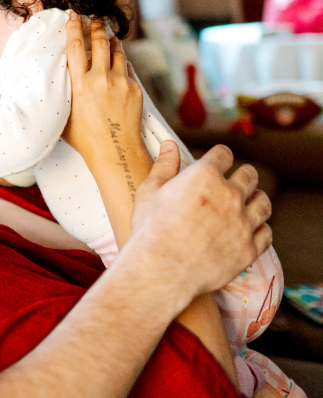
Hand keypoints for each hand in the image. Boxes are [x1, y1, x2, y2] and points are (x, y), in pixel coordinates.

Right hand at [61, 14, 144, 162]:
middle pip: (99, 42)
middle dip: (96, 26)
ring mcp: (120, 82)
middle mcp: (101, 79)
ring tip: (108, 36)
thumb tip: (57, 80)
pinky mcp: (134, 89)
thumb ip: (63, 92)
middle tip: (94, 18)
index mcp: (80, 84)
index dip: (73, 28)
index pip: (75, 47)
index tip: (73, 16)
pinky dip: (121, 62)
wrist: (115, 151)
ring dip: (112, 41)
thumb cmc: (85, 138)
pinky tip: (118, 62)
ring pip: (117, 51)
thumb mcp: (64, 113)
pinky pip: (127, 68)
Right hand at [130, 141, 272, 301]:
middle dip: (242, 175)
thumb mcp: (149, 192)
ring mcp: (243, 223)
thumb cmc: (150, 230)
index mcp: (204, 176)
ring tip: (246, 204)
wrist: (161, 270)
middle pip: (249, 175)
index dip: (219, 157)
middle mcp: (230, 195)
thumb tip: (169, 146)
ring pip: (263, 203)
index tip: (217, 163)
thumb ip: (163, 166)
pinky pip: (266, 232)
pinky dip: (259, 229)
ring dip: (255, 200)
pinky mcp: (249, 248)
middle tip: (234, 183)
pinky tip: (248, 229)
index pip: (223, 154)